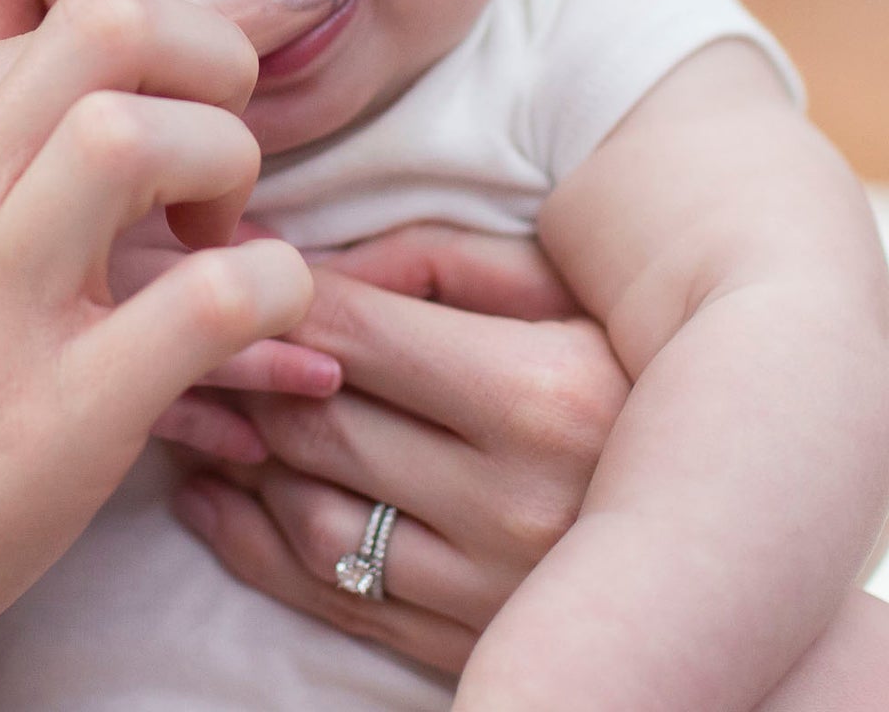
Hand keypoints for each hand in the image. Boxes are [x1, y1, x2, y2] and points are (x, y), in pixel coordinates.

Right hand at [0, 0, 330, 711]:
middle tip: (218, 136)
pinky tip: (256, 309)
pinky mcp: (49, 415)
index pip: (73, 7)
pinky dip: (273, 286)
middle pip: (111, 23)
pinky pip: (209, 297)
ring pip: (145, 137)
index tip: (221, 73)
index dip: (180, 36)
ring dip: (229, 167)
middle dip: (214, 58)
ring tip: (217, 230)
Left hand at [169, 225, 629, 674]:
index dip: (263, 294)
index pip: (350, 332)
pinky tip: (210, 497)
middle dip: (230, 373)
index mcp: (541, 394)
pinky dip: (251, 544)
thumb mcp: (545, 282)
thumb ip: (428, 260)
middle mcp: (519, 504)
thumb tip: (301, 267)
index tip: (218, 269)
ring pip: (310, 517)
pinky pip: (330, 597)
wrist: (727, 504)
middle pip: (318, 424)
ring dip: (233, 461)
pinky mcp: (472, 644)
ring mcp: (495, 592)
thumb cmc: (616, 356)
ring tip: (190, 410)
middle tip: (176, 333)